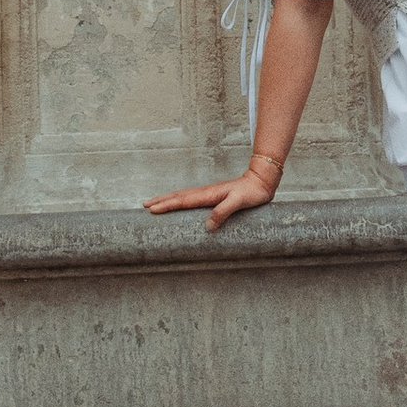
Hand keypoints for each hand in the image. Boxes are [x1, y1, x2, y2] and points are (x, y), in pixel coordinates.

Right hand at [145, 162, 278, 230]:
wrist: (261, 180)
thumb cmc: (252, 192)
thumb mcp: (239, 202)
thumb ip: (223, 212)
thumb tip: (207, 226)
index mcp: (209, 194)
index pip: (183, 201)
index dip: (167, 205)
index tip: (152, 209)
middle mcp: (206, 192)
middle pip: (178, 196)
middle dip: (161, 200)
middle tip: (144, 205)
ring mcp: (208, 193)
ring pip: (183, 196)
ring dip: (167, 199)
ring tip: (154, 203)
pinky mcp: (212, 195)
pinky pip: (190, 198)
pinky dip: (179, 199)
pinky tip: (178, 203)